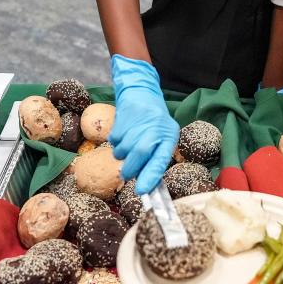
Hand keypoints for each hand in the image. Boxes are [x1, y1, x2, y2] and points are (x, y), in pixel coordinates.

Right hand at [108, 54, 178, 194]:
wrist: (141, 94)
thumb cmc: (155, 122)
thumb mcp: (163, 137)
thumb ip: (156, 157)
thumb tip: (145, 183)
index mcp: (168, 136)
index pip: (161, 159)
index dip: (151, 175)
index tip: (142, 190)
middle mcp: (154, 129)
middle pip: (139, 154)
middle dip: (130, 169)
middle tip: (127, 174)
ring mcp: (137, 124)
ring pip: (122, 151)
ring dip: (122, 155)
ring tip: (129, 146)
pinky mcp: (122, 119)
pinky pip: (114, 141)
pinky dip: (116, 143)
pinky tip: (124, 134)